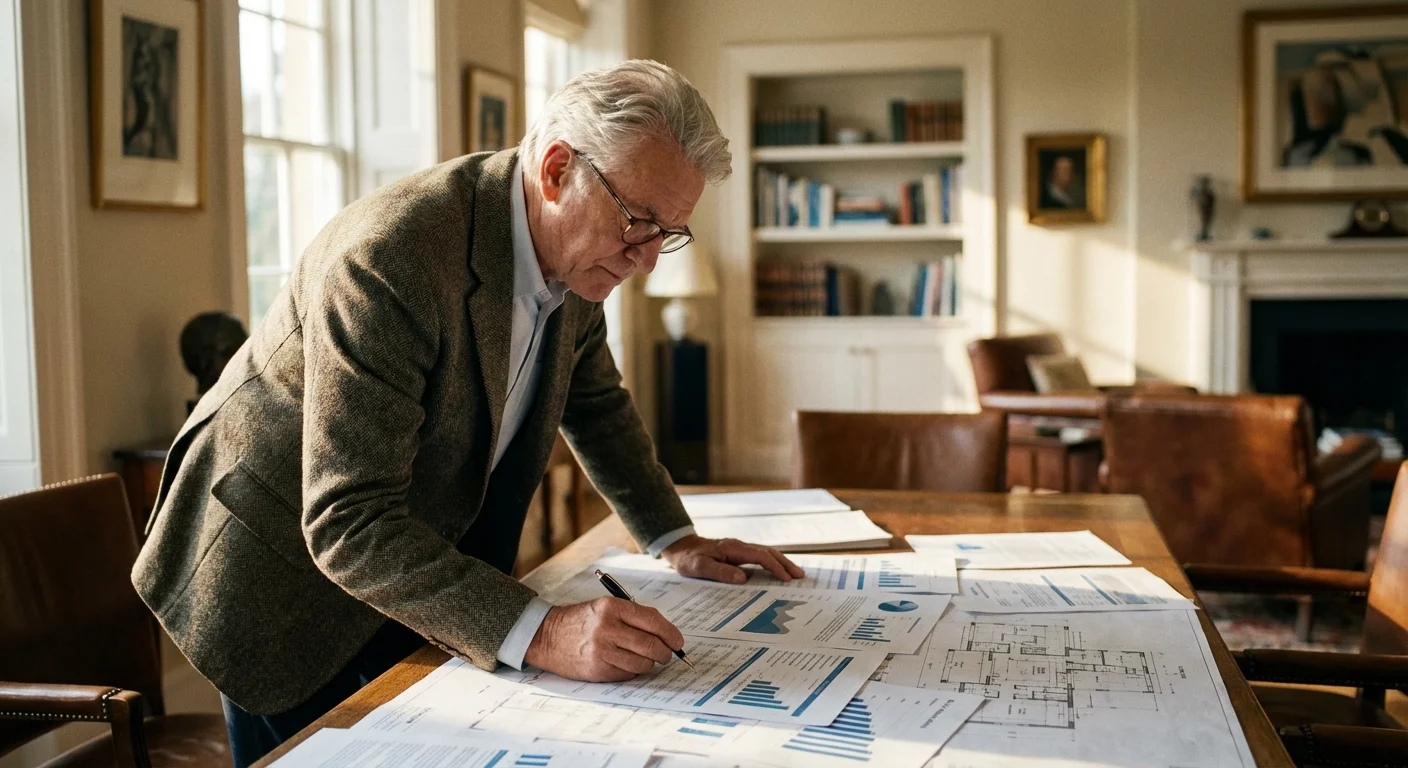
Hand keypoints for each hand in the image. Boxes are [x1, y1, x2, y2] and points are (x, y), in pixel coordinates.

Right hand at [523, 598, 685, 681]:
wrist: (548, 636)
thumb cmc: (582, 621)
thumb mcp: (606, 607)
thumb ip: (634, 617)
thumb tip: (666, 635)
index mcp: (613, 608)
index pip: (653, 621)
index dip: (671, 633)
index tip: (678, 642)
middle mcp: (608, 628)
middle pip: (651, 645)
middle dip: (665, 653)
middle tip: (666, 654)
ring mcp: (602, 651)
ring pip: (643, 663)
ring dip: (649, 663)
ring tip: (643, 658)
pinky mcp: (598, 669)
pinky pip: (628, 674)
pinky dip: (632, 670)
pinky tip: (624, 663)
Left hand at [661, 535, 805, 584]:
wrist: (681, 548)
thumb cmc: (688, 559)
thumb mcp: (699, 568)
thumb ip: (720, 572)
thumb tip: (743, 578)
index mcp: (733, 549)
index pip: (760, 556)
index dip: (775, 567)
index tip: (786, 579)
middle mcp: (739, 547)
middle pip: (768, 552)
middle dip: (786, 564)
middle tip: (800, 576)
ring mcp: (740, 549)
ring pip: (766, 554)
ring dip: (782, 563)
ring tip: (795, 575)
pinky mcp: (738, 554)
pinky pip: (760, 557)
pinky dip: (772, 564)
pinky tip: (778, 572)